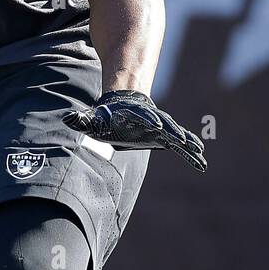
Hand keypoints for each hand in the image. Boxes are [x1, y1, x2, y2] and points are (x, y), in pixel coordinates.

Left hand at [62, 89, 206, 171]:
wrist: (123, 109)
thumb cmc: (107, 117)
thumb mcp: (93, 119)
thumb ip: (82, 119)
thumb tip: (67, 118)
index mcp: (136, 116)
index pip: (144, 116)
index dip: (149, 120)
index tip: (155, 126)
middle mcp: (152, 121)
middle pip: (165, 125)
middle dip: (174, 132)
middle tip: (183, 140)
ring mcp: (161, 129)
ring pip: (177, 136)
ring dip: (188, 144)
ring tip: (200, 153)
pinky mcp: (166, 137)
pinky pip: (181, 145)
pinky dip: (191, 151)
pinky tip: (201, 160)